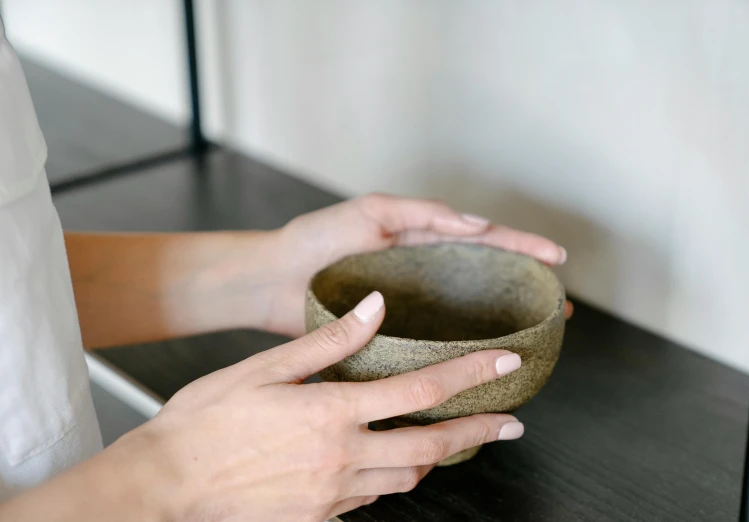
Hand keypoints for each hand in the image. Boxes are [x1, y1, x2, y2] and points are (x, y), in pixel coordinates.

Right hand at [107, 292, 523, 520]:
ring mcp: (331, 495)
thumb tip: (374, 308)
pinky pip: (370, 498)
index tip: (506, 366)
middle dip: (477, 431)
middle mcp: (341, 458)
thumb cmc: (204, 423)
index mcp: (330, 413)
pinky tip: (390, 464)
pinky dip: (391, 478)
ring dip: (438, 458)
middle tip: (510, 422)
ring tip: (458, 439)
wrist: (164, 487)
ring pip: (406, 479)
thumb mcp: (262, 369)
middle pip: (430, 446)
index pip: (420, 393)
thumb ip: (328, 341)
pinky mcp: (318, 518)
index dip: (471, 377)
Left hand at [268, 193, 571, 336]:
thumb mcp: (371, 211)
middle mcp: (421, 273)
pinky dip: (462, 350)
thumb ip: (422, 213)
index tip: (556, 260)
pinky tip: (481, 362)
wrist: (271, 281)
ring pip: (466, 314)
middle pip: (484, 279)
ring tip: (535, 337)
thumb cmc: (315, 240)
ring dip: (501, 323)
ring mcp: (409, 305)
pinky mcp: (392, 335)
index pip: (482, 240)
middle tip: (558, 309)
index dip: (521, 247)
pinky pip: (435, 341)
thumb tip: (477, 224)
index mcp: (420, 238)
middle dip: (523, 290)